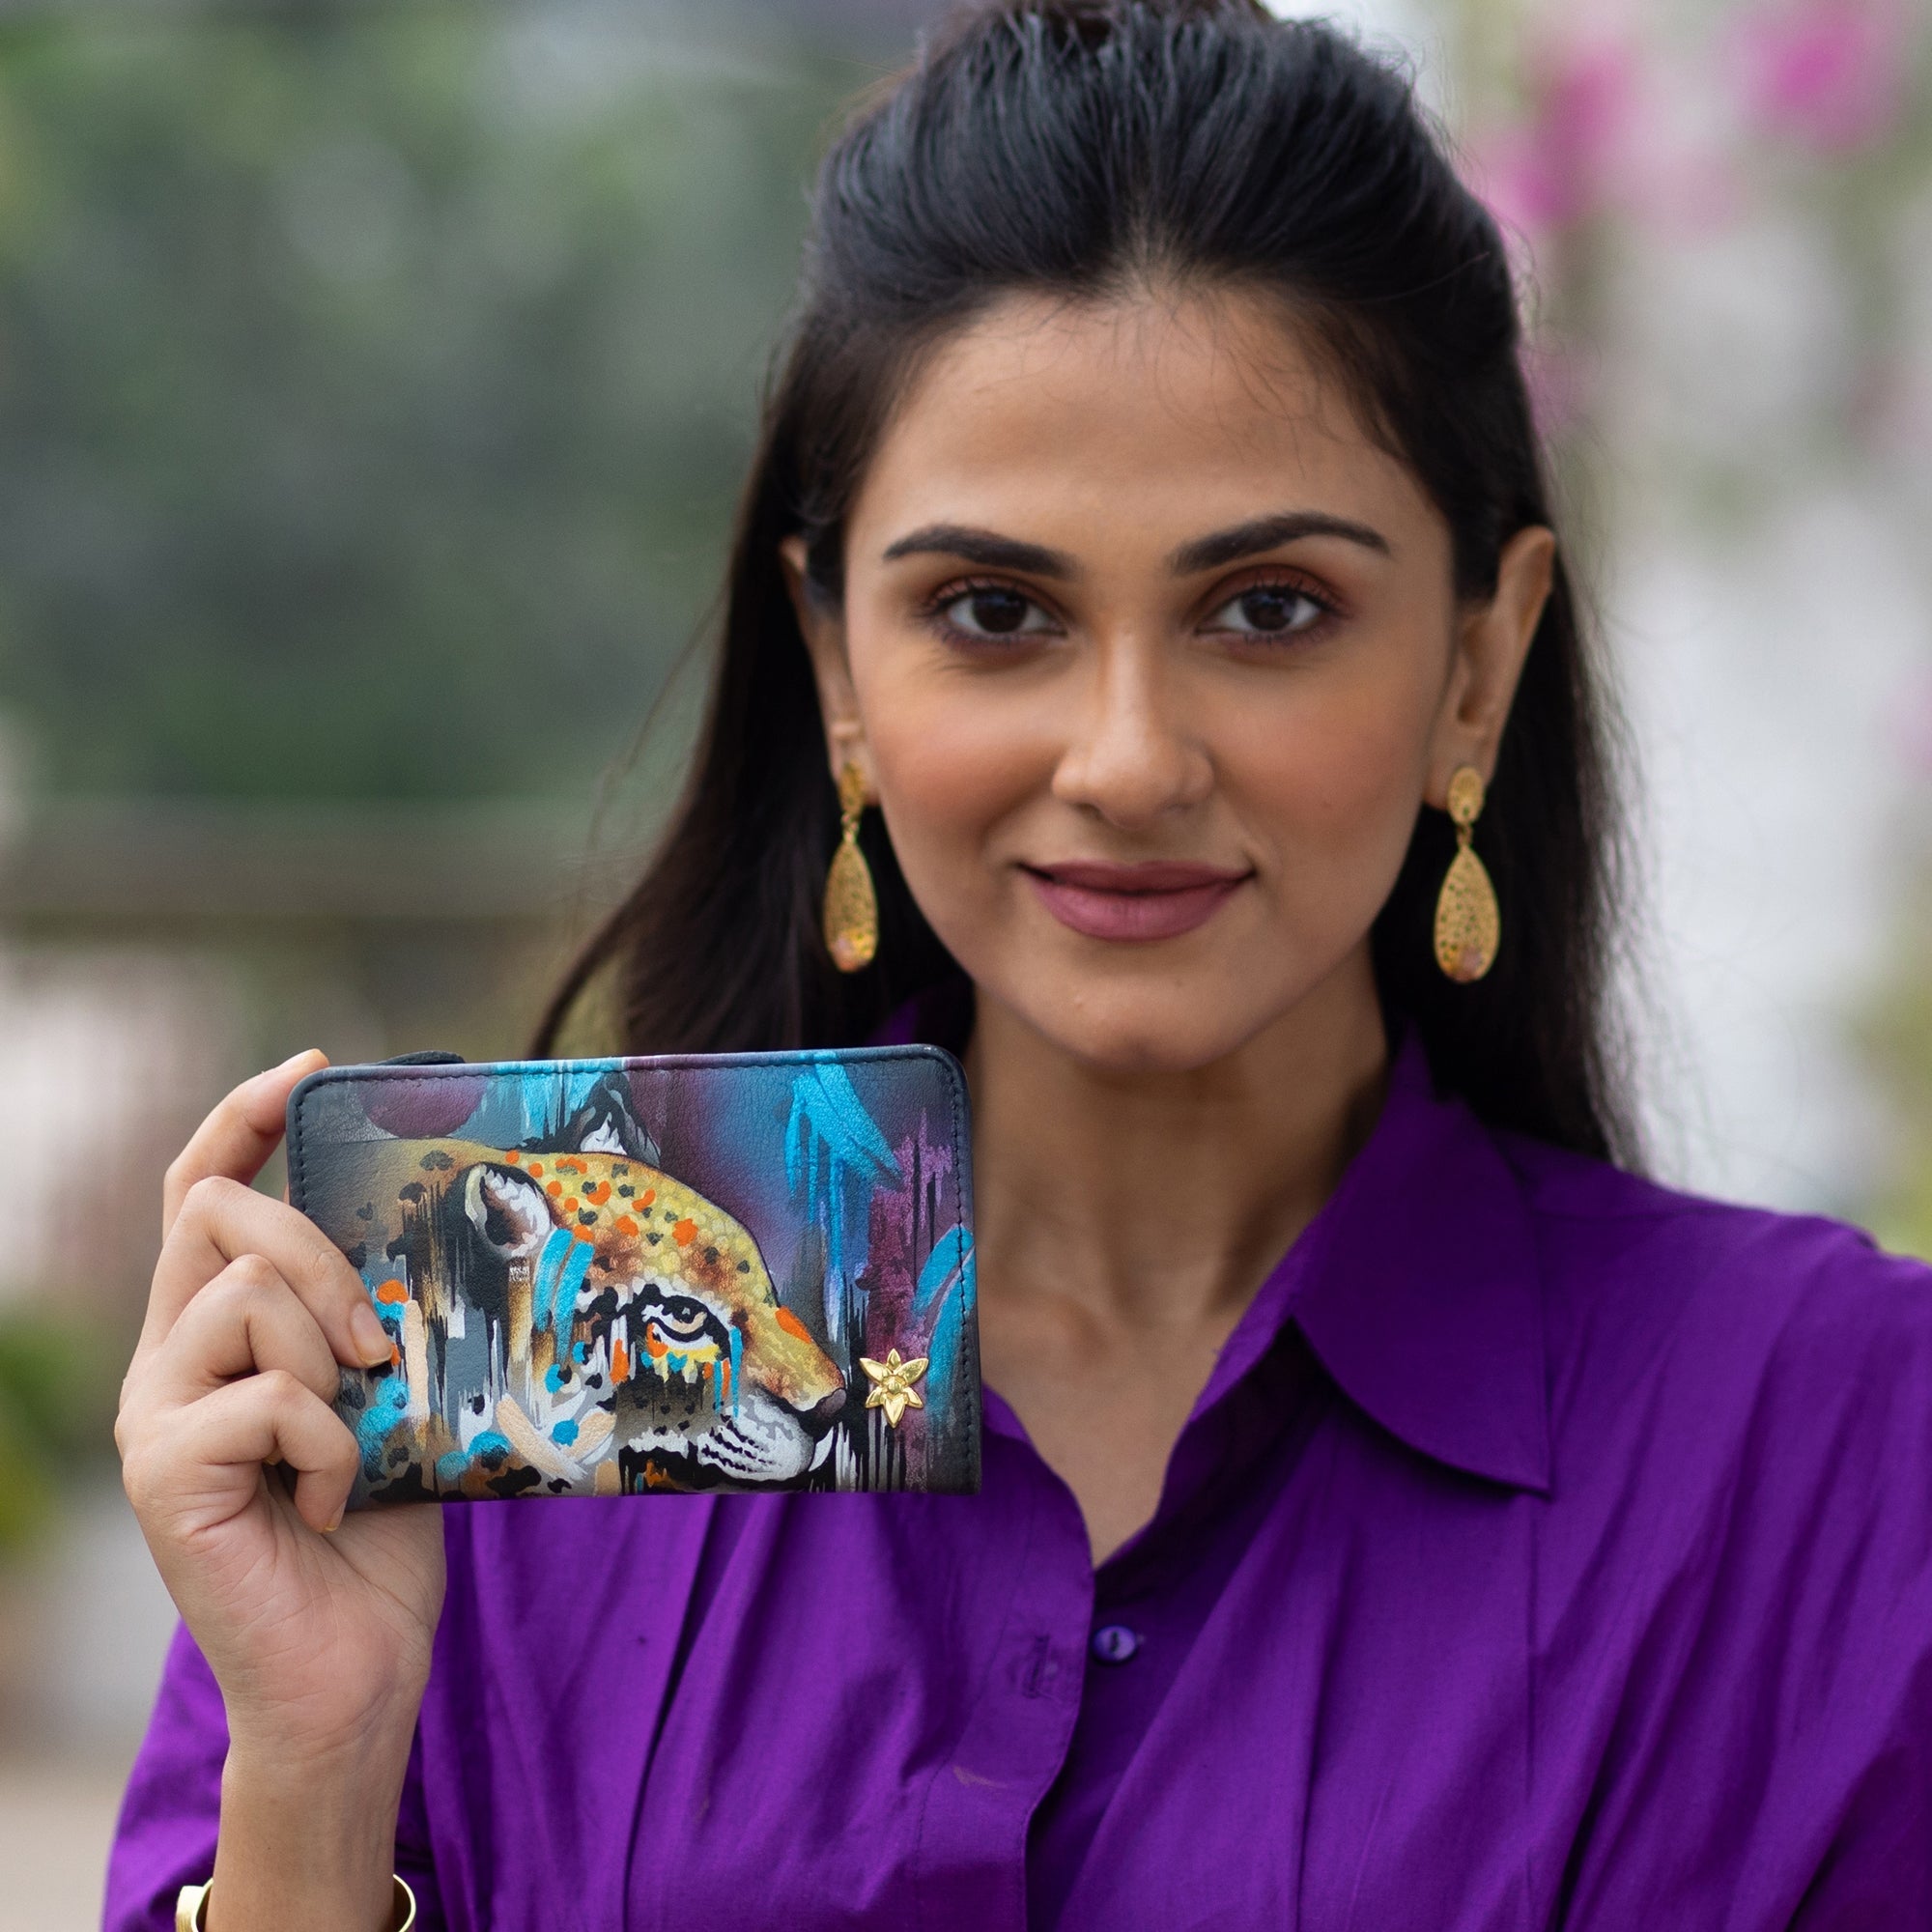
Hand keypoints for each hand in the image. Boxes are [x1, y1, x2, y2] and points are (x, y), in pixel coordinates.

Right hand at [117, 1052, 445, 1926]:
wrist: (356, 1667)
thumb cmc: (381, 1524)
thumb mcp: (390, 1389)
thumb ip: (377, 1313)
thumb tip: (436, 1220)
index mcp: (218, 1328)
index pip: (200, 1191)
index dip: (244, 1117)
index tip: (312, 1069)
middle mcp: (168, 1358)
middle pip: (217, 1213)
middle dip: (319, 1248)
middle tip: (377, 1338)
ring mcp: (154, 1415)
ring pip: (248, 1296)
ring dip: (335, 1358)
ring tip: (357, 1435)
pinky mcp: (163, 1476)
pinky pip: (267, 1399)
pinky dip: (332, 1443)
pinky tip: (338, 1499)